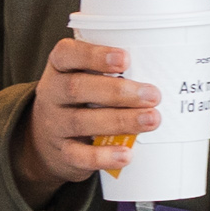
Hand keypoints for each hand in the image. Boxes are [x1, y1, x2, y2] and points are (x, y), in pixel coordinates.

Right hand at [11, 38, 160, 195]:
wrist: (47, 139)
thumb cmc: (80, 99)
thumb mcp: (86, 77)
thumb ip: (113, 72)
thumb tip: (162, 71)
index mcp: (59, 68)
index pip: (67, 54)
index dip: (94, 55)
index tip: (125, 59)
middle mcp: (52, 93)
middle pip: (77, 88)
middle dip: (118, 91)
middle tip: (152, 95)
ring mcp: (55, 124)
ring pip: (81, 121)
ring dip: (120, 121)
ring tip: (151, 120)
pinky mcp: (62, 152)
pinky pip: (79, 155)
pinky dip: (103, 156)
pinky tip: (126, 154)